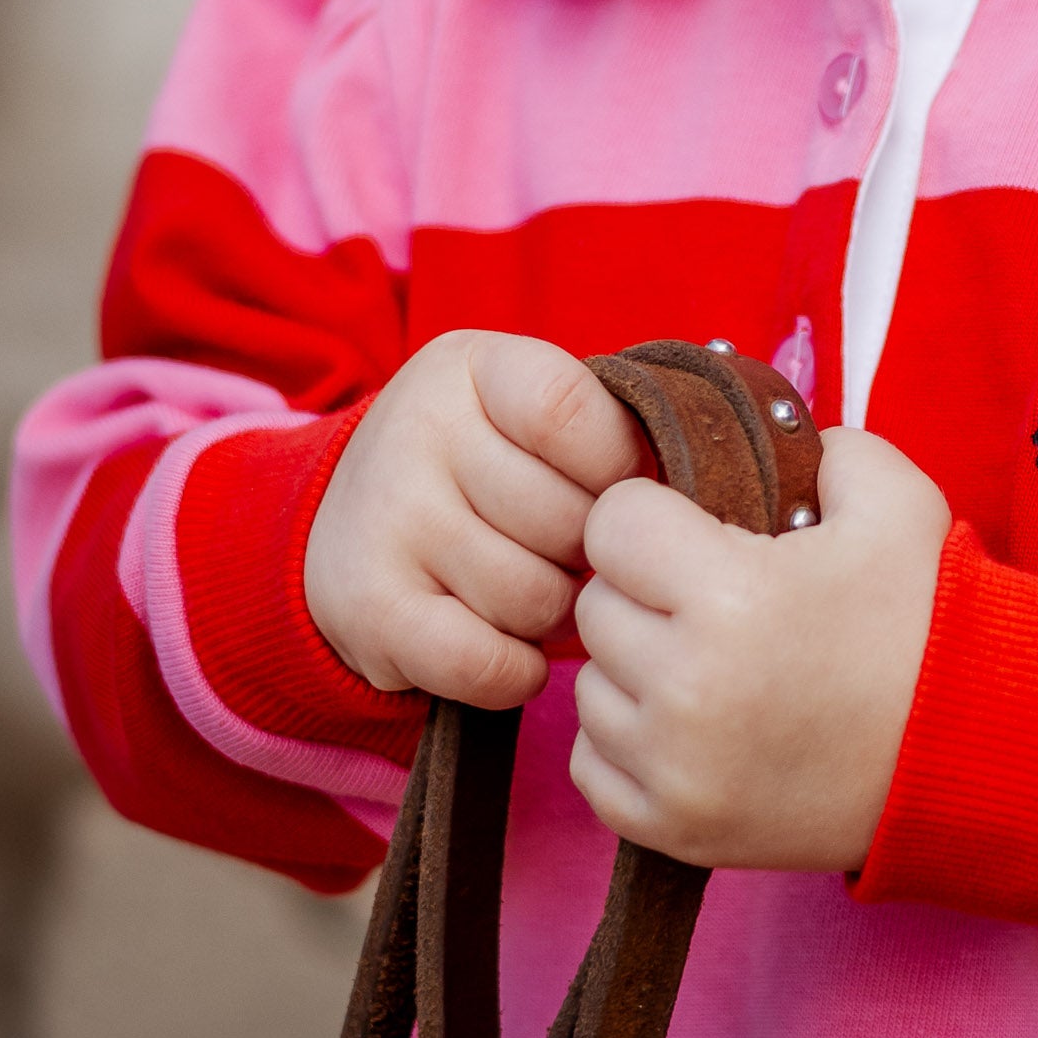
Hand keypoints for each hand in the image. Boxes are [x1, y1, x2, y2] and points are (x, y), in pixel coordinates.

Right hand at [304, 331, 644, 705]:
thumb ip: (601, 428)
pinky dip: (519, 671)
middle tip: (572, 555)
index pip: (573, 413)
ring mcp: (388, 520)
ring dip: (556, 616)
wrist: (343, 525)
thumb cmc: (480, 466)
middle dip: (589, 554)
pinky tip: (515, 649)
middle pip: (566, 518)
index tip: (612, 489)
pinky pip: (486, 661)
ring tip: (539, 593)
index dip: (615, 467)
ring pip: (534, 596)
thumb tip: (693, 501)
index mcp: (470, 366)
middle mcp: (417, 431)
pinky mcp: (370, 609)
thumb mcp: (523, 411)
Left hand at [569, 428, 950, 871]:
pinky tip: (689, 721)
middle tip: (708, 596)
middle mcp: (686, 687)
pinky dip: (628, 741)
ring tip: (707, 660)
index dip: (653, 514)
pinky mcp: (676, 832)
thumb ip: (813, 442)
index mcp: (728, 594)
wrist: (972, 749)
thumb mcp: (889, 494)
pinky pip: (591, 766)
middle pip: (595, 605)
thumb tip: (757, 440)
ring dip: (634, 666)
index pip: (611, 524)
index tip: (694, 529)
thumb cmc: (925, 616)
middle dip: (644, 589)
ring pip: (590, 686)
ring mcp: (676, 770)